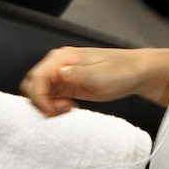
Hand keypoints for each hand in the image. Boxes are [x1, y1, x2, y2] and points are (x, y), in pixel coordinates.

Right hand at [22, 45, 168, 116]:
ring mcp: (61, 74)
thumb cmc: (122, 71)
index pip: (36, 78)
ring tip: (67, 109)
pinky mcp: (66, 85)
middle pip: (31, 84)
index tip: (53, 112)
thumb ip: (77, 74)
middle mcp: (58, 63)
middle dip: (41, 101)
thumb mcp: (100, 75)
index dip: (40, 98)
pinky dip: (53, 105)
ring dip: (47, 104)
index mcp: (63, 57)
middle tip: (61, 111)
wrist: (136, 73)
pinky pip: (49, 96)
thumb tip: (58, 72)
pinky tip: (69, 108)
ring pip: (38, 91)